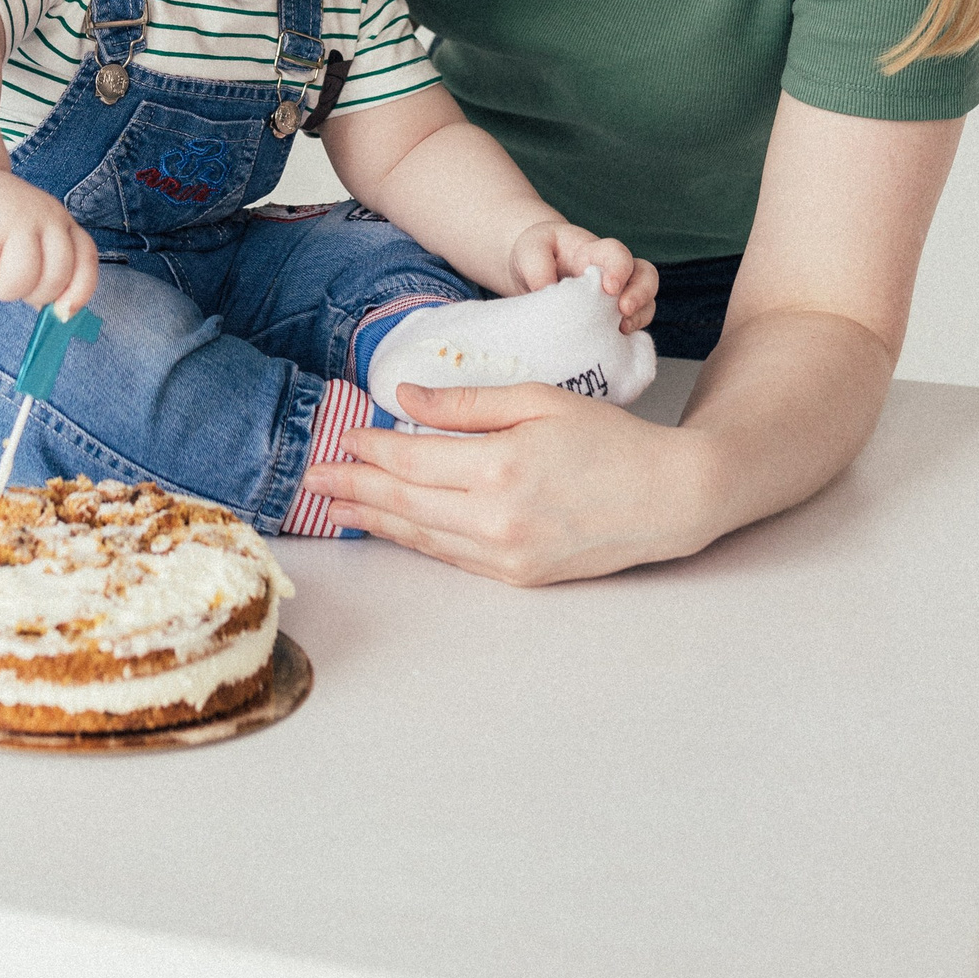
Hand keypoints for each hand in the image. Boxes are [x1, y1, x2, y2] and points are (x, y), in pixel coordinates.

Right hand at [0, 170, 99, 313]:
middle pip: (53, 280)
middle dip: (28, 294)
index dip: (78, 293)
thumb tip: (58, 315)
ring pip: (17, 282)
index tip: (61, 313)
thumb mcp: (29, 239)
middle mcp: (44, 216)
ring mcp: (13, 217)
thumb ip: (46, 270)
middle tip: (6, 278)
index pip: (85, 261)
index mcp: (61, 222)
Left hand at [306, 382, 715, 584]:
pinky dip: (414, 539)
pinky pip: (450, 556)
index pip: (411, 460)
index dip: (370, 450)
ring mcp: (505, 555)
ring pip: (420, 536)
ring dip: (372, 520)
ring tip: (334, 507)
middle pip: (403, 504)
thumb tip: (405, 401)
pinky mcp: (518, 577)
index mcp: (499, 468)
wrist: (668, 499)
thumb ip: (468, 403)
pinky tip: (391, 527)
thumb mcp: (539, 400)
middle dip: (351, 490)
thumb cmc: (609, 442)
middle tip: (310, 479)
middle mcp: (496, 520)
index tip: (342, 437)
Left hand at [507, 220, 657, 330]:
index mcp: (593, 252)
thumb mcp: (530, 248)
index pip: (617, 253)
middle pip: (646, 276)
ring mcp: (615, 297)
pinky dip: (628, 338)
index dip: (620, 268)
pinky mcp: (610, 320)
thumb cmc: (535, 254)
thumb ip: (536, 264)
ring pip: (645, 303)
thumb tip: (546, 289)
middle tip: (624, 310)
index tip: (609, 287)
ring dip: (639, 318)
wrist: (530, 272)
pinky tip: (613, 346)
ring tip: (621, 330)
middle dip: (641, 294)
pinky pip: (631, 329)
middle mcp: (612, 273)